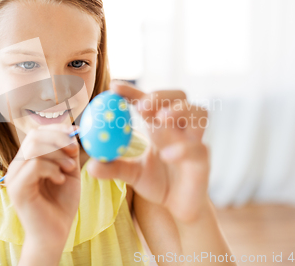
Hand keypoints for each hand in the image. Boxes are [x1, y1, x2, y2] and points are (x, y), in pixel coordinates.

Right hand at [4, 124, 80, 245]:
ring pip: (34, 149)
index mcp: (28, 160)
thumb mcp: (69, 171)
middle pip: (34, 136)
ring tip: (70, 169)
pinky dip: (52, 169)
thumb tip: (72, 131)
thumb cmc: (61, 203)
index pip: (37, 133)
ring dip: (58, 155)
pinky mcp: (17, 189)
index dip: (57, 129)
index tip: (76, 132)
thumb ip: (68, 152)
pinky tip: (61, 180)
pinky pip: (34, 166)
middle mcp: (17, 166)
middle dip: (58, 139)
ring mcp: (14, 177)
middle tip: (74, 151)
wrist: (55, 233)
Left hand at [87, 81, 209, 222]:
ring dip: (180, 110)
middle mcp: (179, 127)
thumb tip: (90, 165)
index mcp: (160, 124)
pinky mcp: (203, 159)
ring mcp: (194, 140)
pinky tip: (166, 155)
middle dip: (160, 95)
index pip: (148, 100)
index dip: (133, 91)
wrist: (178, 208)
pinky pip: (198, 148)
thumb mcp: (130, 174)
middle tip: (141, 104)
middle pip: (179, 96)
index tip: (114, 87)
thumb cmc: (157, 183)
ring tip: (160, 118)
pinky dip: (183, 148)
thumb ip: (112, 167)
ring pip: (199, 112)